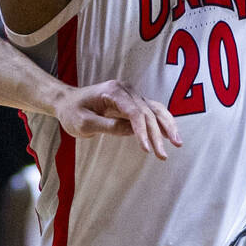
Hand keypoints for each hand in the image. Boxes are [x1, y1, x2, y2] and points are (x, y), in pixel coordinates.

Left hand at [53, 80, 180, 160]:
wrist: (67, 101)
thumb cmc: (72, 112)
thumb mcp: (84, 123)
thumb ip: (108, 126)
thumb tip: (132, 132)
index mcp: (113, 91)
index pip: (134, 112)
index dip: (142, 131)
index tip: (147, 149)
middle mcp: (126, 89)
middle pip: (147, 112)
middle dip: (157, 135)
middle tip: (163, 156)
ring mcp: (131, 95)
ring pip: (155, 109)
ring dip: (167, 126)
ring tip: (178, 143)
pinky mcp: (133, 102)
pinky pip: (152, 111)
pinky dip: (163, 122)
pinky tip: (171, 135)